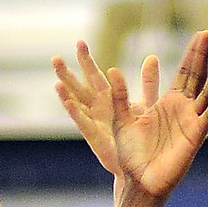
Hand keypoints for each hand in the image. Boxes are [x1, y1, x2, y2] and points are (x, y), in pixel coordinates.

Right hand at [53, 41, 159, 176]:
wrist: (142, 163)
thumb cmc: (144, 137)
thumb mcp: (147, 104)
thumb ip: (148, 82)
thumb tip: (151, 57)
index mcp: (109, 100)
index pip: (95, 76)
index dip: (87, 61)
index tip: (79, 42)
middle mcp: (98, 110)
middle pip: (80, 87)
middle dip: (68, 73)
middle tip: (55, 58)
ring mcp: (94, 123)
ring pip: (76, 104)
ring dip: (65, 93)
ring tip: (56, 81)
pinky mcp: (95, 137)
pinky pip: (83, 122)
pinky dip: (75, 112)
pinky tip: (67, 101)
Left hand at [109, 31, 207, 198]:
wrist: (139, 181)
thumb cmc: (132, 155)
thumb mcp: (123, 121)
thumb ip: (120, 97)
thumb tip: (112, 70)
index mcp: (167, 103)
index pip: (184, 72)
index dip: (192, 54)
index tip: (200, 34)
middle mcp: (182, 109)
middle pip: (197, 77)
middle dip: (202, 56)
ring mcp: (191, 121)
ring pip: (207, 93)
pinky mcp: (195, 136)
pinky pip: (207, 116)